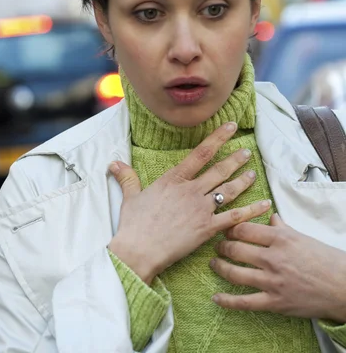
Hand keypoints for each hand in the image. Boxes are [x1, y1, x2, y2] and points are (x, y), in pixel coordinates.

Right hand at [108, 121, 271, 284]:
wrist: (139, 250)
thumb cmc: (134, 224)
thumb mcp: (131, 196)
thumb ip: (127, 177)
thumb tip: (113, 163)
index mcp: (174, 179)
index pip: (201, 153)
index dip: (218, 138)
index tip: (231, 127)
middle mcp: (191, 190)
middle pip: (219, 170)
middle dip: (236, 159)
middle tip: (247, 151)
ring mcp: (201, 209)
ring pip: (229, 190)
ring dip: (243, 180)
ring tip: (254, 172)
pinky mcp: (208, 229)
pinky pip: (235, 217)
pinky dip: (252, 210)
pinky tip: (264, 204)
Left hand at [211, 214, 345, 321]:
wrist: (342, 286)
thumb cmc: (323, 259)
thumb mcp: (301, 236)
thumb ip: (281, 227)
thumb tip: (270, 215)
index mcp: (280, 238)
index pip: (244, 229)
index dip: (230, 229)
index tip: (226, 230)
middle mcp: (273, 258)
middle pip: (236, 249)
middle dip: (222, 246)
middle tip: (218, 246)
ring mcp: (272, 281)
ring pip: (235, 273)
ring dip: (219, 267)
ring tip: (214, 263)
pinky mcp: (274, 302)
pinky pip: (244, 302)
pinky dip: (227, 301)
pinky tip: (216, 298)